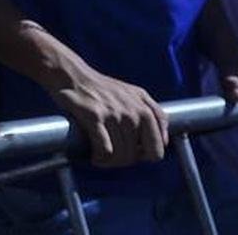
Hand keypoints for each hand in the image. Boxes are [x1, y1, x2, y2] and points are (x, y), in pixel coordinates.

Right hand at [49, 67, 168, 166]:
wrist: (72, 75)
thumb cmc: (102, 88)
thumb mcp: (134, 94)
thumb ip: (154, 114)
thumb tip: (165, 142)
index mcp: (145, 108)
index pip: (157, 149)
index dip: (143, 156)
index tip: (130, 152)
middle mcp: (133, 111)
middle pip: (135, 155)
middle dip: (122, 161)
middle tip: (111, 157)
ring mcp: (114, 113)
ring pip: (120, 155)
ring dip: (109, 162)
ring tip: (100, 156)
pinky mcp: (95, 116)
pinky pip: (105, 150)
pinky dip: (99, 158)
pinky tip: (94, 155)